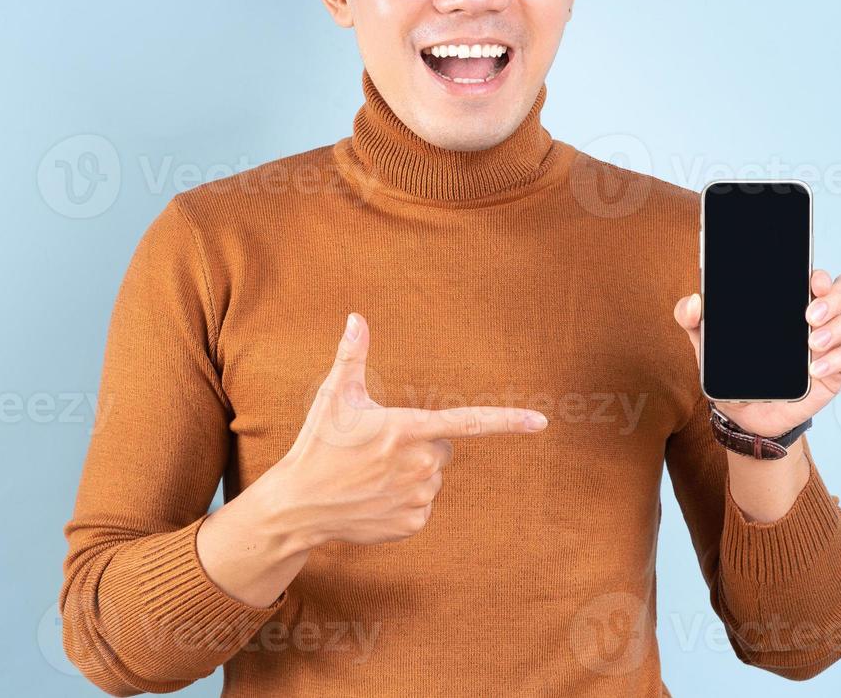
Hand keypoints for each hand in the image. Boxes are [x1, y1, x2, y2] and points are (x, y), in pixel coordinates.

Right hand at [268, 312, 548, 548]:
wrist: (299, 505)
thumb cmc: (318, 444)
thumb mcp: (334, 397)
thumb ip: (352, 355)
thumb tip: (355, 316)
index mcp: (406, 429)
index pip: (467, 422)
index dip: (506, 421)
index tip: (541, 422)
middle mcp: (419, 464)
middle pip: (442, 449)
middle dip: (419, 445)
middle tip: (379, 450)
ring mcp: (417, 497)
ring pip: (432, 478)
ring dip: (410, 474)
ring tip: (371, 476)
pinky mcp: (413, 524)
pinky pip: (422, 505)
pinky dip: (403, 501)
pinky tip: (374, 498)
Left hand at [672, 269, 840, 437]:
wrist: (744, 413)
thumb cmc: (733, 368)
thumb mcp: (707, 343)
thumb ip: (691, 319)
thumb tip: (693, 302)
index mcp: (791, 299)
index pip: (818, 273)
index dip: (822, 273)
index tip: (812, 281)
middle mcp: (818, 313)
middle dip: (835, 296)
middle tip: (809, 316)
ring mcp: (832, 340)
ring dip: (840, 326)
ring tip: (812, 344)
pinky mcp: (837, 368)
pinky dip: (836, 359)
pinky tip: (814, 369)